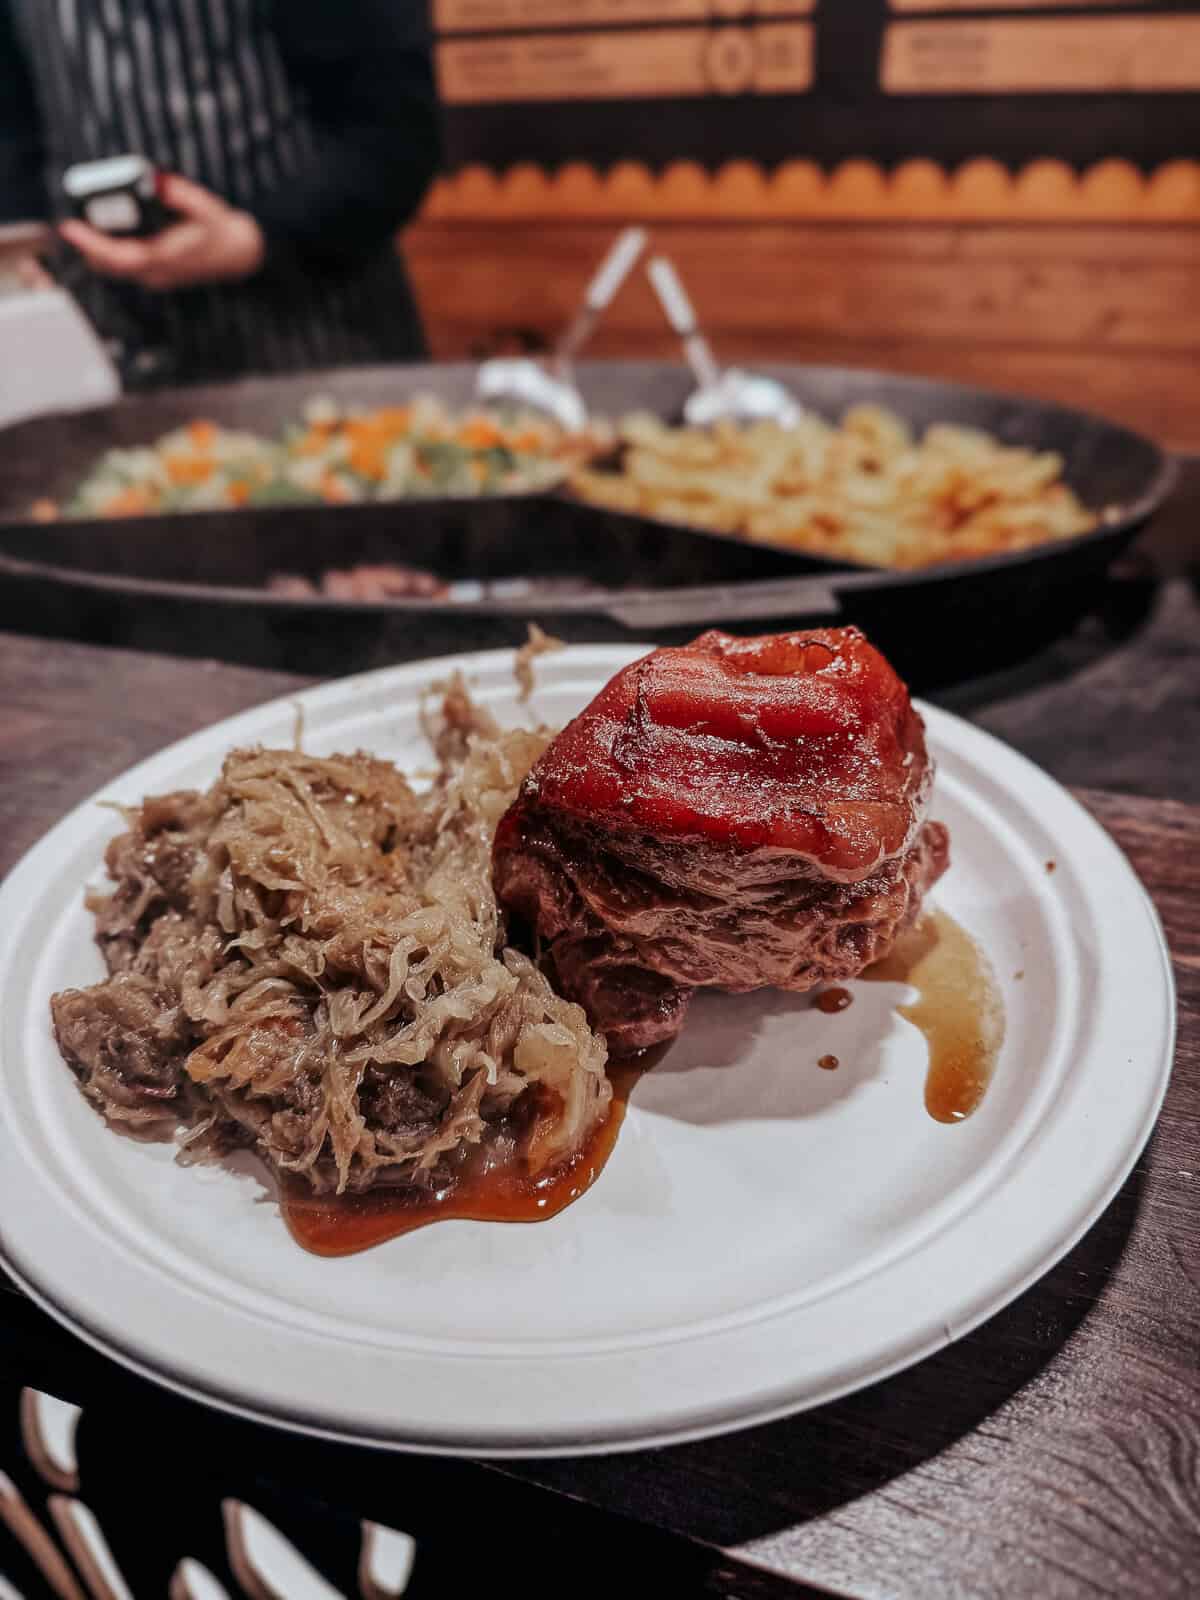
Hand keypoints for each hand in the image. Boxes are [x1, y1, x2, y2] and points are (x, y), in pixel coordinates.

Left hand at [60, 172, 263, 291]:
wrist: (238, 254)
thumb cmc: (220, 228)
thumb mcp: (206, 205)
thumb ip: (180, 192)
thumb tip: (156, 180)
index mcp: (169, 257)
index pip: (123, 257)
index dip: (93, 244)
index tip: (71, 228)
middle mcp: (158, 273)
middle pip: (109, 266)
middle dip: (87, 245)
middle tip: (71, 222)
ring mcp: (155, 277)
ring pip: (112, 269)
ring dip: (95, 250)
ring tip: (81, 226)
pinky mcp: (153, 275)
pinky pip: (121, 266)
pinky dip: (107, 251)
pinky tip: (100, 233)